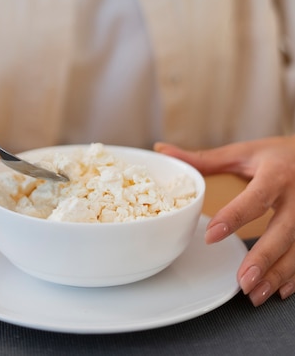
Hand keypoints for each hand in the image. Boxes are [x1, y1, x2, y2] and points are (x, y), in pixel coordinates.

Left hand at [155, 138, 294, 305]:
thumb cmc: (275, 155)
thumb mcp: (242, 153)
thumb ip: (204, 159)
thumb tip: (162, 150)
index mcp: (275, 174)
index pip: (255, 198)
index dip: (234, 217)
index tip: (212, 236)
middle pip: (282, 231)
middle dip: (263, 257)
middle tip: (243, 280)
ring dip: (277, 273)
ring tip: (254, 293)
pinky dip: (294, 275)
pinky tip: (278, 290)